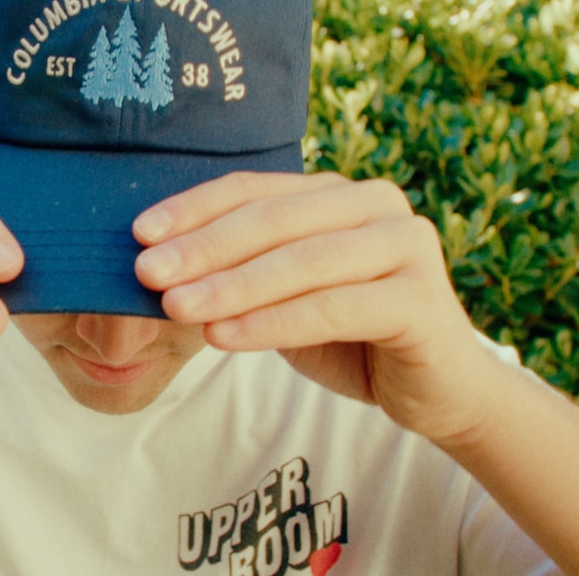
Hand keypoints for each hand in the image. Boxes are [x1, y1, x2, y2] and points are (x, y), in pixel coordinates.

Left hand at [133, 172, 492, 442]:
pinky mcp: (423, 299)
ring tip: (175, 306)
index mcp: (339, 193)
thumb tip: (158, 268)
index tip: (140, 233)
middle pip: (274, 219)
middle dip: (203, 247)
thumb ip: (242, 272)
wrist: (438, 389)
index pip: (254, 189)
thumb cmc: (350, 335)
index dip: (194, 209)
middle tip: (147, 271)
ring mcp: (407, 245)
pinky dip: (272, 323)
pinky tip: (224, 336)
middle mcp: (377, 204)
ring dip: (231, 285)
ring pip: (302, 262)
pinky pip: (333, 308)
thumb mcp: (286, 295)